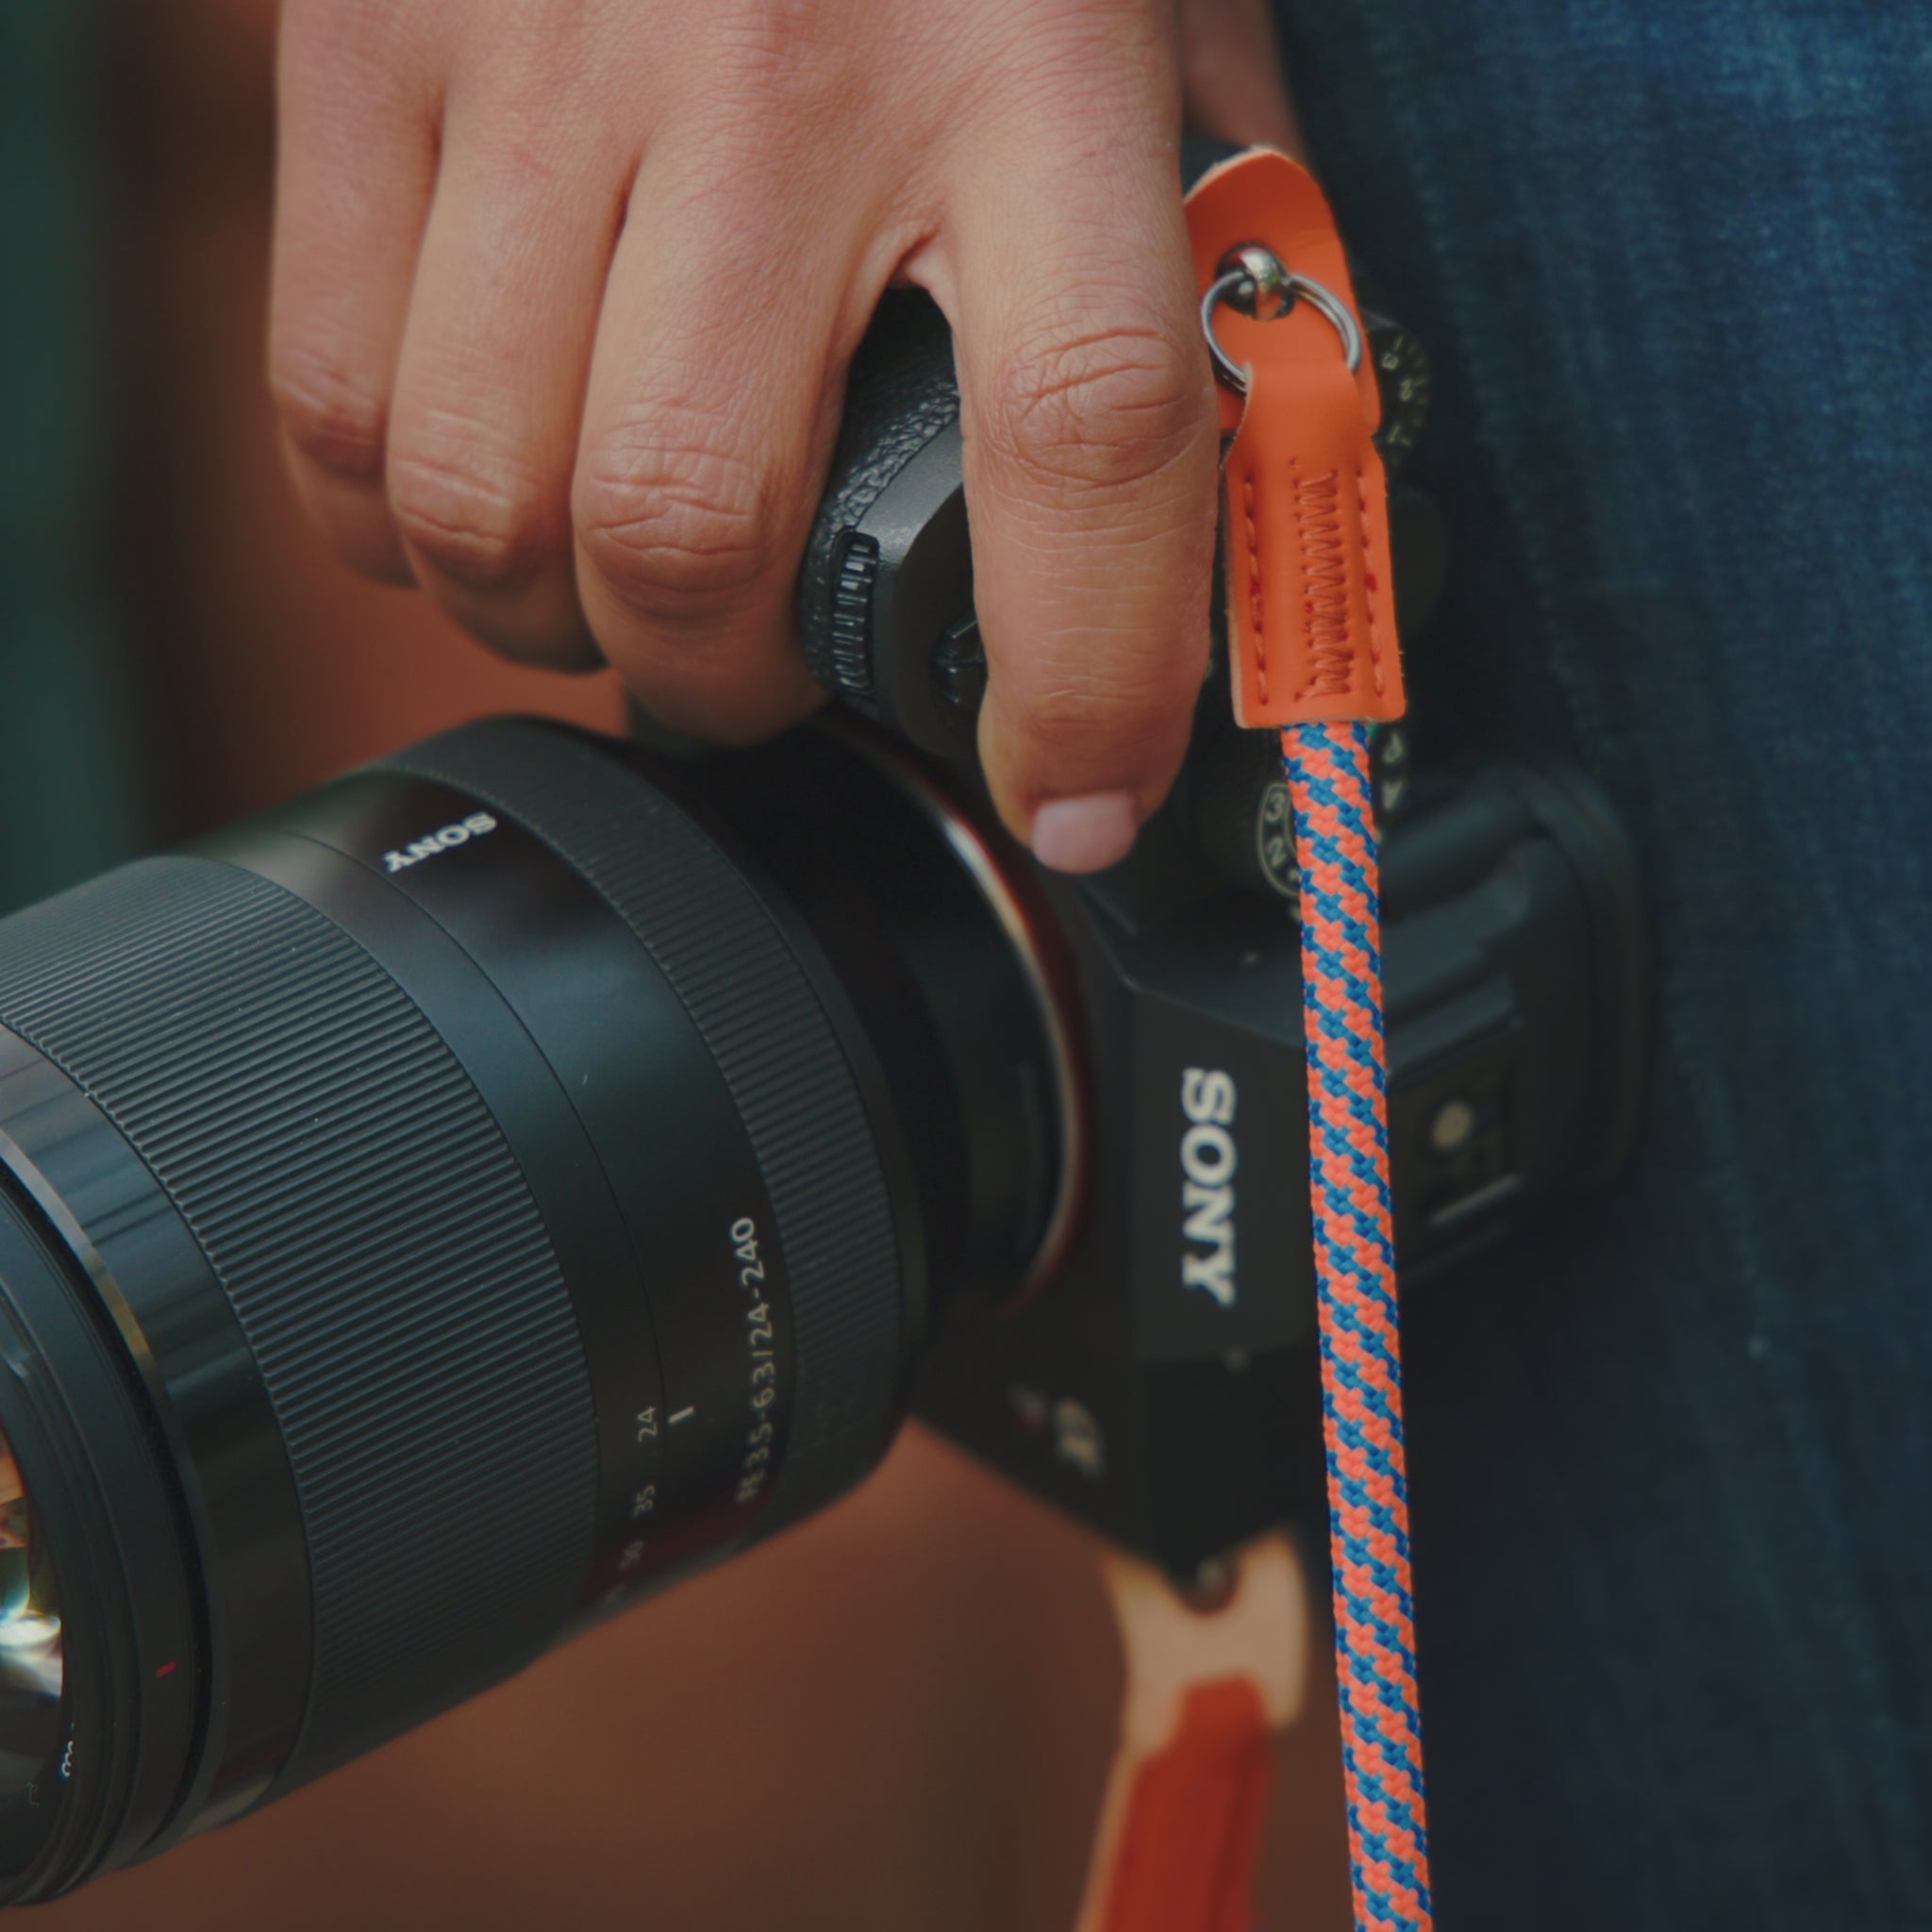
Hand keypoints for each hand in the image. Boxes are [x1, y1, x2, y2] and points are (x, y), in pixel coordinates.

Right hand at [270, 0, 1297, 869]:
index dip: (1088, 678)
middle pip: (695, 536)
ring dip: (564, 626)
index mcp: (1031, 48)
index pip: (1080, 433)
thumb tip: (1233, 489)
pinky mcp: (363, 46)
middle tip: (771, 677)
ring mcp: (535, 51)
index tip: (1080, 805)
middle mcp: (774, 61)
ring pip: (490, 508)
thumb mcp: (1141, 4)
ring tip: (628, 594)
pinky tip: (496, 493)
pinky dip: (406, 528)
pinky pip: (337, 411)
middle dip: (734, 688)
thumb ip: (1194, 233)